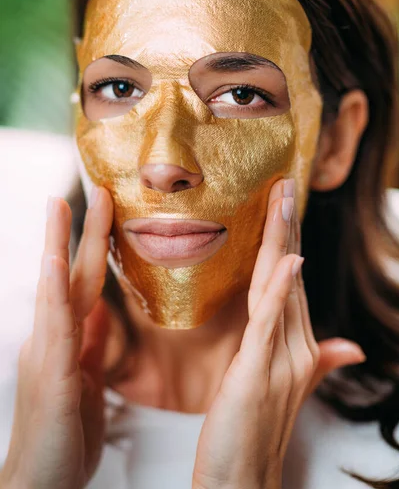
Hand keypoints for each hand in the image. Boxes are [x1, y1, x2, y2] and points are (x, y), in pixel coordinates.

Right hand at [1, 188, 112, 488]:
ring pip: (57, 290)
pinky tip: (57, 262)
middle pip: (70, 275)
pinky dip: (54, 291)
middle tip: (93, 189)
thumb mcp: (83, 381)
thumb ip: (90, 344)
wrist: (42, 485)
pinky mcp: (51, 374)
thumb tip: (102, 313)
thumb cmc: (62, 436)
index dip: (94, 248)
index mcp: (67, 340)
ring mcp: (48, 353)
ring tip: (62, 205)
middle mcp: (53, 339)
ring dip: (60, 245)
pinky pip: (54, 326)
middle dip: (80, 231)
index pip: (83, 283)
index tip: (105, 213)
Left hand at [192, 178, 364, 488]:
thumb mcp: (285, 388)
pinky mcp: (258, 373)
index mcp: (297, 346)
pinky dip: (279, 290)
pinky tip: (287, 260)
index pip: (293, 283)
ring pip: (282, 289)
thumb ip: (319, 360)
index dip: (290, 242)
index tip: (284, 205)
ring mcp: (281, 360)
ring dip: (283, 243)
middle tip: (284, 185)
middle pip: (291, 276)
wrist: (242, 480)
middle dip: (288, 229)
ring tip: (283, 202)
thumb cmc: (253, 431)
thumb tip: (350, 345)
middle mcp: (296, 348)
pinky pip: (269, 324)